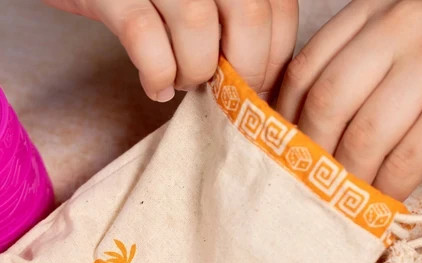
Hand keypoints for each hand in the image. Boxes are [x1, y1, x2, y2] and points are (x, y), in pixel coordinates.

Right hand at [45, 0, 297, 101]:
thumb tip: (264, 72)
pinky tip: (157, 87)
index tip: (261, 85)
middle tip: (227, 95)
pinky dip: (157, 74)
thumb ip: (234, 13)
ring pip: (198, 27)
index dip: (276, 53)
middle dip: (244, 69)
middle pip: (248, 15)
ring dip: (196, 71)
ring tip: (185, 83)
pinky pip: (144, 38)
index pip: (277, 5)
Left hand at [276, 0, 421, 200]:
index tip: (281, 155)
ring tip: (344, 201)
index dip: (285, 119)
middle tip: (306, 188)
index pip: (307, 67)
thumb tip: (306, 130)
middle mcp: (405, 25)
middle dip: (310, 154)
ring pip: (364, 133)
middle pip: (327, 100)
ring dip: (349, 178)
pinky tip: (384, 203)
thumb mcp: (418, 44)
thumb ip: (366, 69)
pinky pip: (407, 157)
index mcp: (380, 10)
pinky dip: (389, 188)